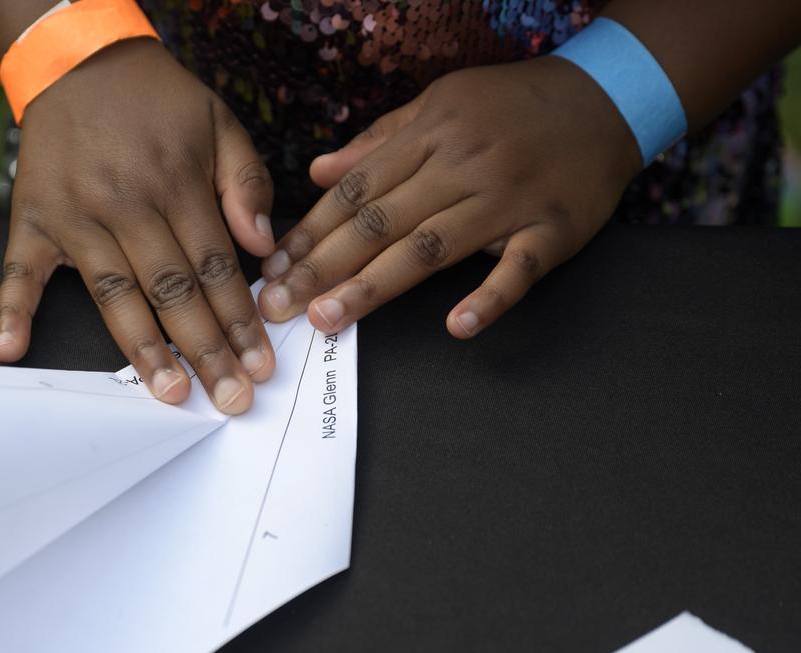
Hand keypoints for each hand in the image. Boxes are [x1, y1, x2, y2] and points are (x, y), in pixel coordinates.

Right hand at [0, 39, 276, 413]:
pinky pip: (17, 271)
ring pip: (114, 294)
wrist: (79, 60)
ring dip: (143, 349)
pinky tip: (9, 349)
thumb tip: (263, 247)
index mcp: (175, 182)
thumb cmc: (155, 100)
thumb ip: (247, 183)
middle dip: (206, 349)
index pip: (215, 266)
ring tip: (170, 392)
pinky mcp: (32, 220)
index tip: (260, 364)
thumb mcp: (218, 122)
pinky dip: (9, 310)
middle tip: (231, 398)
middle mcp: (126, 204)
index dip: (240, 320)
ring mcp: (75, 217)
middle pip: (172, 291)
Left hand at [256, 57, 640, 337]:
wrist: (610, 96)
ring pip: (431, 247)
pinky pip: (519, 268)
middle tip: (280, 305)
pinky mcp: (553, 230)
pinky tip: (458, 326)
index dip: (311, 231)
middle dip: (323, 265)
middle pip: (381, 222)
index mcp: (431, 134)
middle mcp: (463, 166)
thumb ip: (379, 142)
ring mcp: (508, 200)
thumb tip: (319, 173)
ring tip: (331, 317)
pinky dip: (489, 297)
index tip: (273, 268)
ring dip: (376, 285)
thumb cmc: (514, 105)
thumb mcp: (441, 103)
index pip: (357, 189)